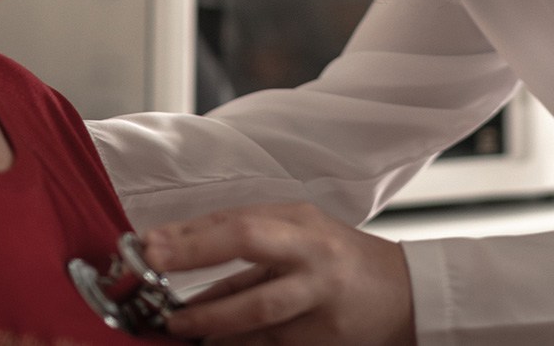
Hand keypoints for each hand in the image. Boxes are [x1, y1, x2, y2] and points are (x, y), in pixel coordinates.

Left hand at [140, 202, 414, 345]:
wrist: (407, 295)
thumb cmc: (341, 263)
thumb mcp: (300, 240)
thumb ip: (248, 252)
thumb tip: (180, 266)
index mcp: (301, 221)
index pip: (235, 219)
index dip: (188, 231)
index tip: (146, 242)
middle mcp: (311, 251)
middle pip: (249, 240)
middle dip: (195, 251)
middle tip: (152, 263)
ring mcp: (319, 295)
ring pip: (258, 307)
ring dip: (210, 317)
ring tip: (177, 323)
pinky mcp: (323, 336)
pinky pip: (270, 342)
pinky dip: (237, 343)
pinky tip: (213, 343)